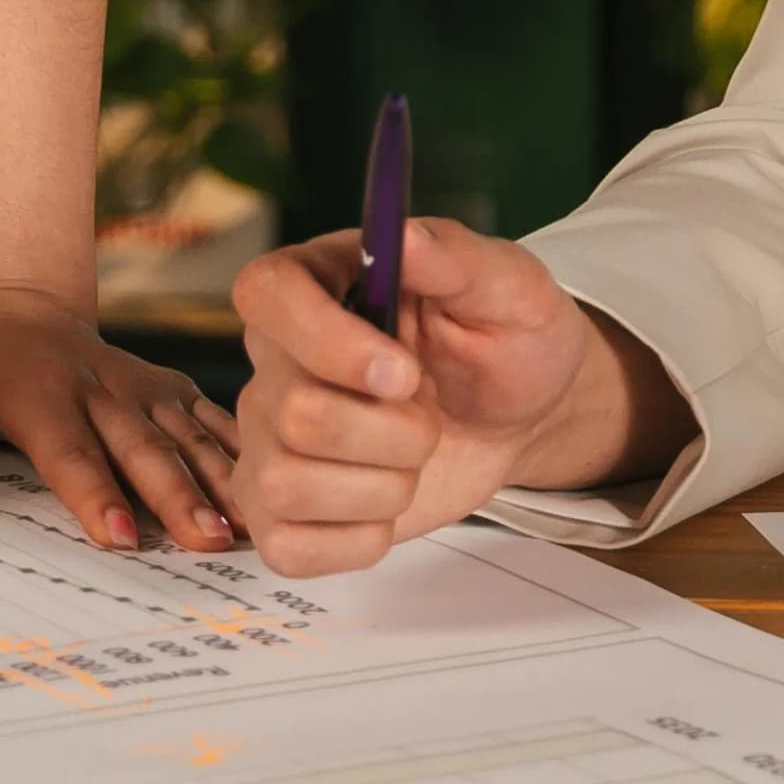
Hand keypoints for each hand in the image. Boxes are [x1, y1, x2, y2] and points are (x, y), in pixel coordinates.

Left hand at [0, 286, 242, 553]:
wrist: (9, 300)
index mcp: (35, 389)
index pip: (66, 448)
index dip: (93, 492)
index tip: (120, 538)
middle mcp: (96, 386)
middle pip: (139, 446)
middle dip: (174, 494)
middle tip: (205, 542)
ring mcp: (137, 385)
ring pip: (184, 432)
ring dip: (218, 479)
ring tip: (249, 526)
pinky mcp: (163, 387)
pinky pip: (208, 417)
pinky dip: (239, 449)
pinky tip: (270, 484)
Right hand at [229, 216, 661, 578]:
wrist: (518, 414)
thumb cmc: (506, 340)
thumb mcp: (510, 287)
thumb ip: (459, 259)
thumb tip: (406, 236)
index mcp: (314, 283)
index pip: (264, 295)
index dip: (326, 341)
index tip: (404, 373)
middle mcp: (275, 360)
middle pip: (295, 413)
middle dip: (395, 432)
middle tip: (430, 413)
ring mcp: (268, 439)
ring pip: (289, 483)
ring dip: (384, 485)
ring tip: (413, 456)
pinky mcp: (281, 511)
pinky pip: (288, 547)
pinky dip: (358, 538)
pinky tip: (387, 503)